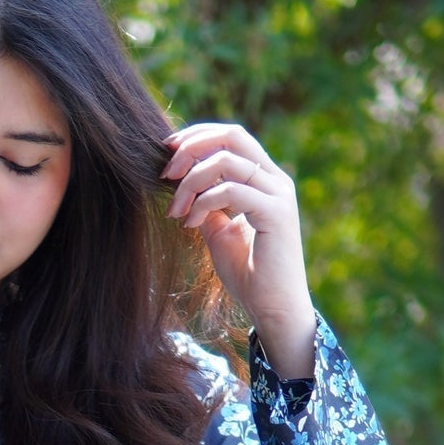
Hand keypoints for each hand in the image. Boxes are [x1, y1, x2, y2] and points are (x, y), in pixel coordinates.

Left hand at [163, 122, 317, 378]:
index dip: (197, 136)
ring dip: (191, 182)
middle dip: (192, 148)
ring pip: (226, 162)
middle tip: (165, 173)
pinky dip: (203, 202)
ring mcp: (278, 194)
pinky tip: (190, 224)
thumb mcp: (218, 232)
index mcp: (265, 179)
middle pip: (231, 136)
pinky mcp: (276, 213)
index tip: (166, 151)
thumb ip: (206, 205)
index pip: (231, 137)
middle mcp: (276, 180)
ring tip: (175, 210)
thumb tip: (180, 185)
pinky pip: (232, 190)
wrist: (274, 308)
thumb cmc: (249, 274)